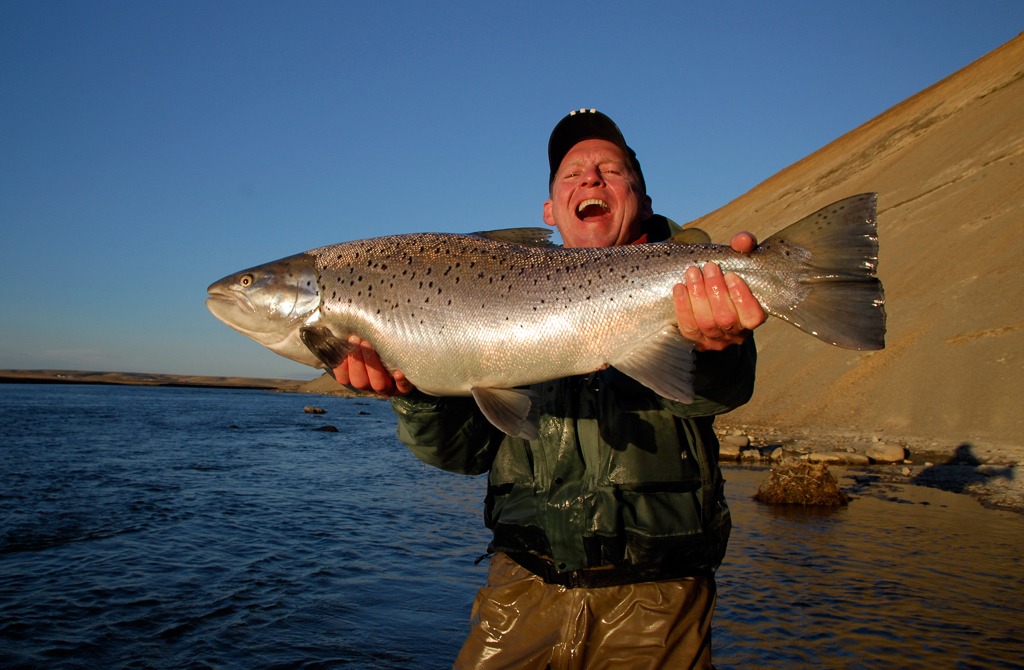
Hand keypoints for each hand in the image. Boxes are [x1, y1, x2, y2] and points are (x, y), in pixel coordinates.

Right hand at [333, 335, 413, 396]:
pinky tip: (399, 372)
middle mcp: (371, 386)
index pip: (344, 378)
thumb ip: (352, 340)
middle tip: (356, 339)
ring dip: (373, 366)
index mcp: (358, 378)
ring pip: (378, 385)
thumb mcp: (364, 345)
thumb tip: (333, 325)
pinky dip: (401, 381)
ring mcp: (388, 389)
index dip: (341, 365)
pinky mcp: (404, 388)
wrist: (406, 360)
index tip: (343, 345)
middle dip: (357, 361)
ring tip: (370, 346)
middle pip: (360, 381)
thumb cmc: (379, 347)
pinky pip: (402, 388)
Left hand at [673, 232, 766, 350]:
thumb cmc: (728, 278)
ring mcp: (714, 340)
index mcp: (752, 319)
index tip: (731, 275)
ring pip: (705, 322)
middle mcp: (735, 334)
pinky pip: (687, 326)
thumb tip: (742, 241)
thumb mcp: (740, 262)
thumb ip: (744, 248)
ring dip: (698, 295)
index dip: (741, 297)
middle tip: (709, 267)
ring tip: (692, 272)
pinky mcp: (694, 339)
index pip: (752, 316)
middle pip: (725, 318)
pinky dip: (682, 306)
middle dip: (715, 290)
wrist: (709, 297)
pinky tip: (679, 288)